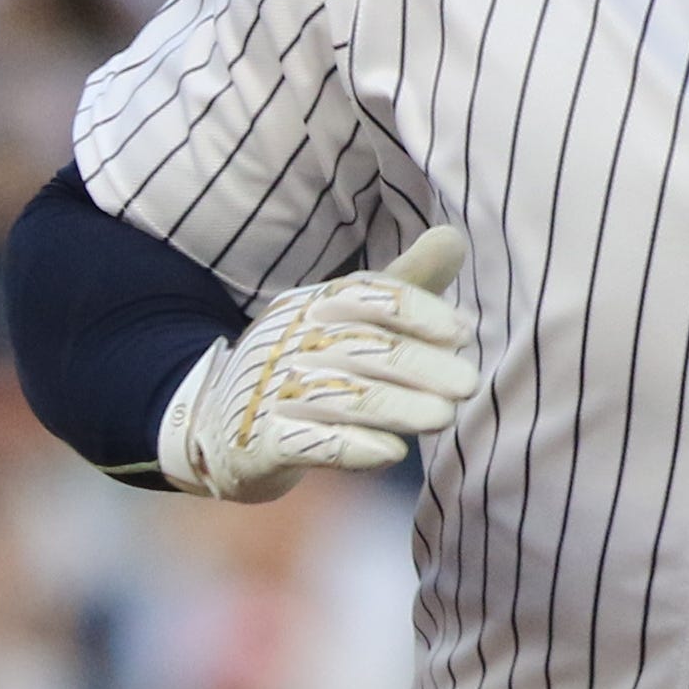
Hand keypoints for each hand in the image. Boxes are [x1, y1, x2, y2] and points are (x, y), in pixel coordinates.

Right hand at [160, 228, 474, 501]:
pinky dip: (351, 447)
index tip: (463, 331)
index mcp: (311, 305)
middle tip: (468, 384)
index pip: (362, 293)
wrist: (219, 426)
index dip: (416, 309)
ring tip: (443, 417)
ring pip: (339, 396)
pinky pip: (306, 443)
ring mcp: (269, 392)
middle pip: (359, 345)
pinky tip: (392, 452)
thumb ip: (403, 285)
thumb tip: (454, 236)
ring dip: (397, 406)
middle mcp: (287, 342)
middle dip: (419, 364)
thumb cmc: (307, 365)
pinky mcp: (260, 444)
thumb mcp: (349, 319)